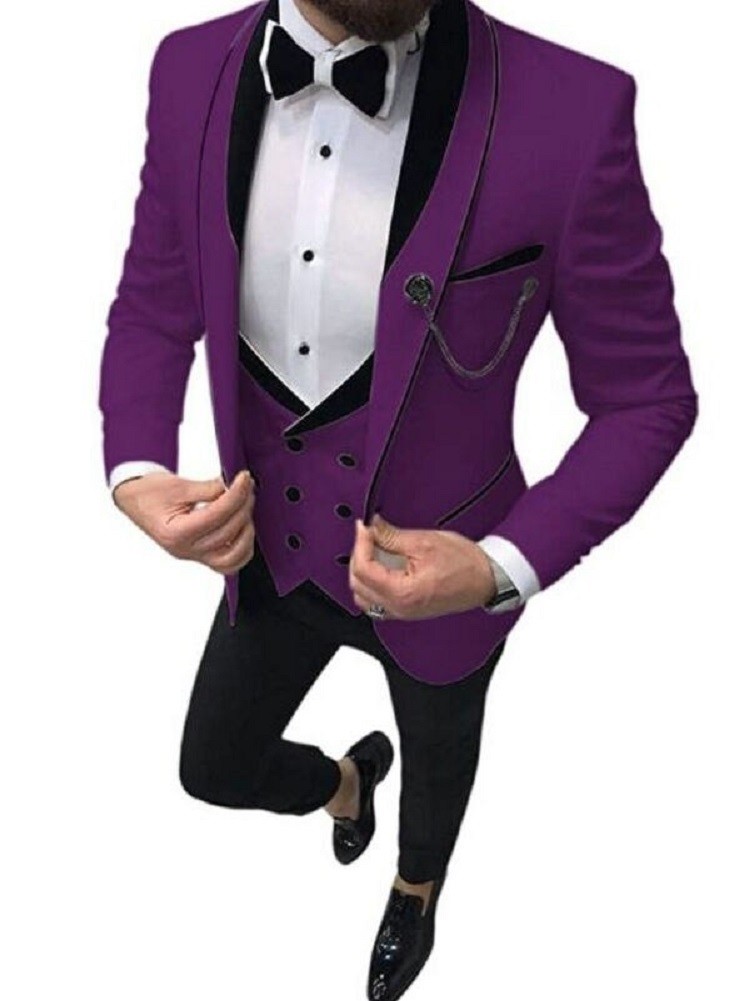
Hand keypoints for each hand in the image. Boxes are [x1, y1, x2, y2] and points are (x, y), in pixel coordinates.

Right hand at [113, 469, 255, 574]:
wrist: (134, 500)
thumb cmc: (148, 493)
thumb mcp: (177, 485)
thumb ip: (207, 489)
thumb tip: (231, 488)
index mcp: (176, 533)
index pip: (217, 514)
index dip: (236, 495)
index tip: (243, 479)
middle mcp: (185, 549)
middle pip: (228, 532)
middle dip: (243, 505)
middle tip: (246, 486)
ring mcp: (193, 556)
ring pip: (233, 556)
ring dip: (246, 530)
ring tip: (245, 507)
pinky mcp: (200, 556)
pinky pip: (228, 564)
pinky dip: (242, 549)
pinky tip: (244, 529)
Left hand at [348, 513, 496, 619]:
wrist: (485, 579)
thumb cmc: (464, 564)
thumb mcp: (424, 542)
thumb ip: (392, 536)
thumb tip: (373, 527)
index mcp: (402, 593)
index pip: (363, 569)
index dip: (361, 543)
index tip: (365, 527)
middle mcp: (399, 608)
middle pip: (358, 584)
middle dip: (359, 556)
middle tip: (369, 534)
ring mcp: (402, 612)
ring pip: (363, 596)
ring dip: (363, 572)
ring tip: (374, 549)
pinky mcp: (406, 610)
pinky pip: (376, 602)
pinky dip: (372, 584)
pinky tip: (381, 566)